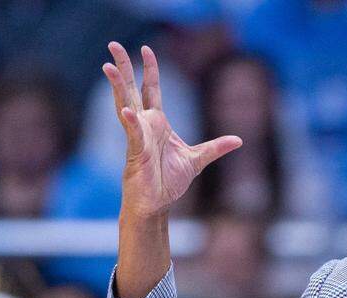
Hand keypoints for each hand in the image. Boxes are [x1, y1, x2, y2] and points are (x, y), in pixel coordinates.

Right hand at [103, 43, 241, 217]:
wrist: (157, 204)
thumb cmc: (169, 182)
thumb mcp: (197, 159)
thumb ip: (216, 147)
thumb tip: (238, 140)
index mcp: (157, 124)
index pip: (151, 89)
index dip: (149, 70)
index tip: (146, 49)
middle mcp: (145, 125)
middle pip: (131, 90)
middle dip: (124, 68)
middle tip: (113, 45)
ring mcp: (138, 137)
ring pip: (125, 105)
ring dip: (117, 86)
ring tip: (108, 67)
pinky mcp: (136, 152)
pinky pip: (133, 134)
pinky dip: (131, 122)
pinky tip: (126, 111)